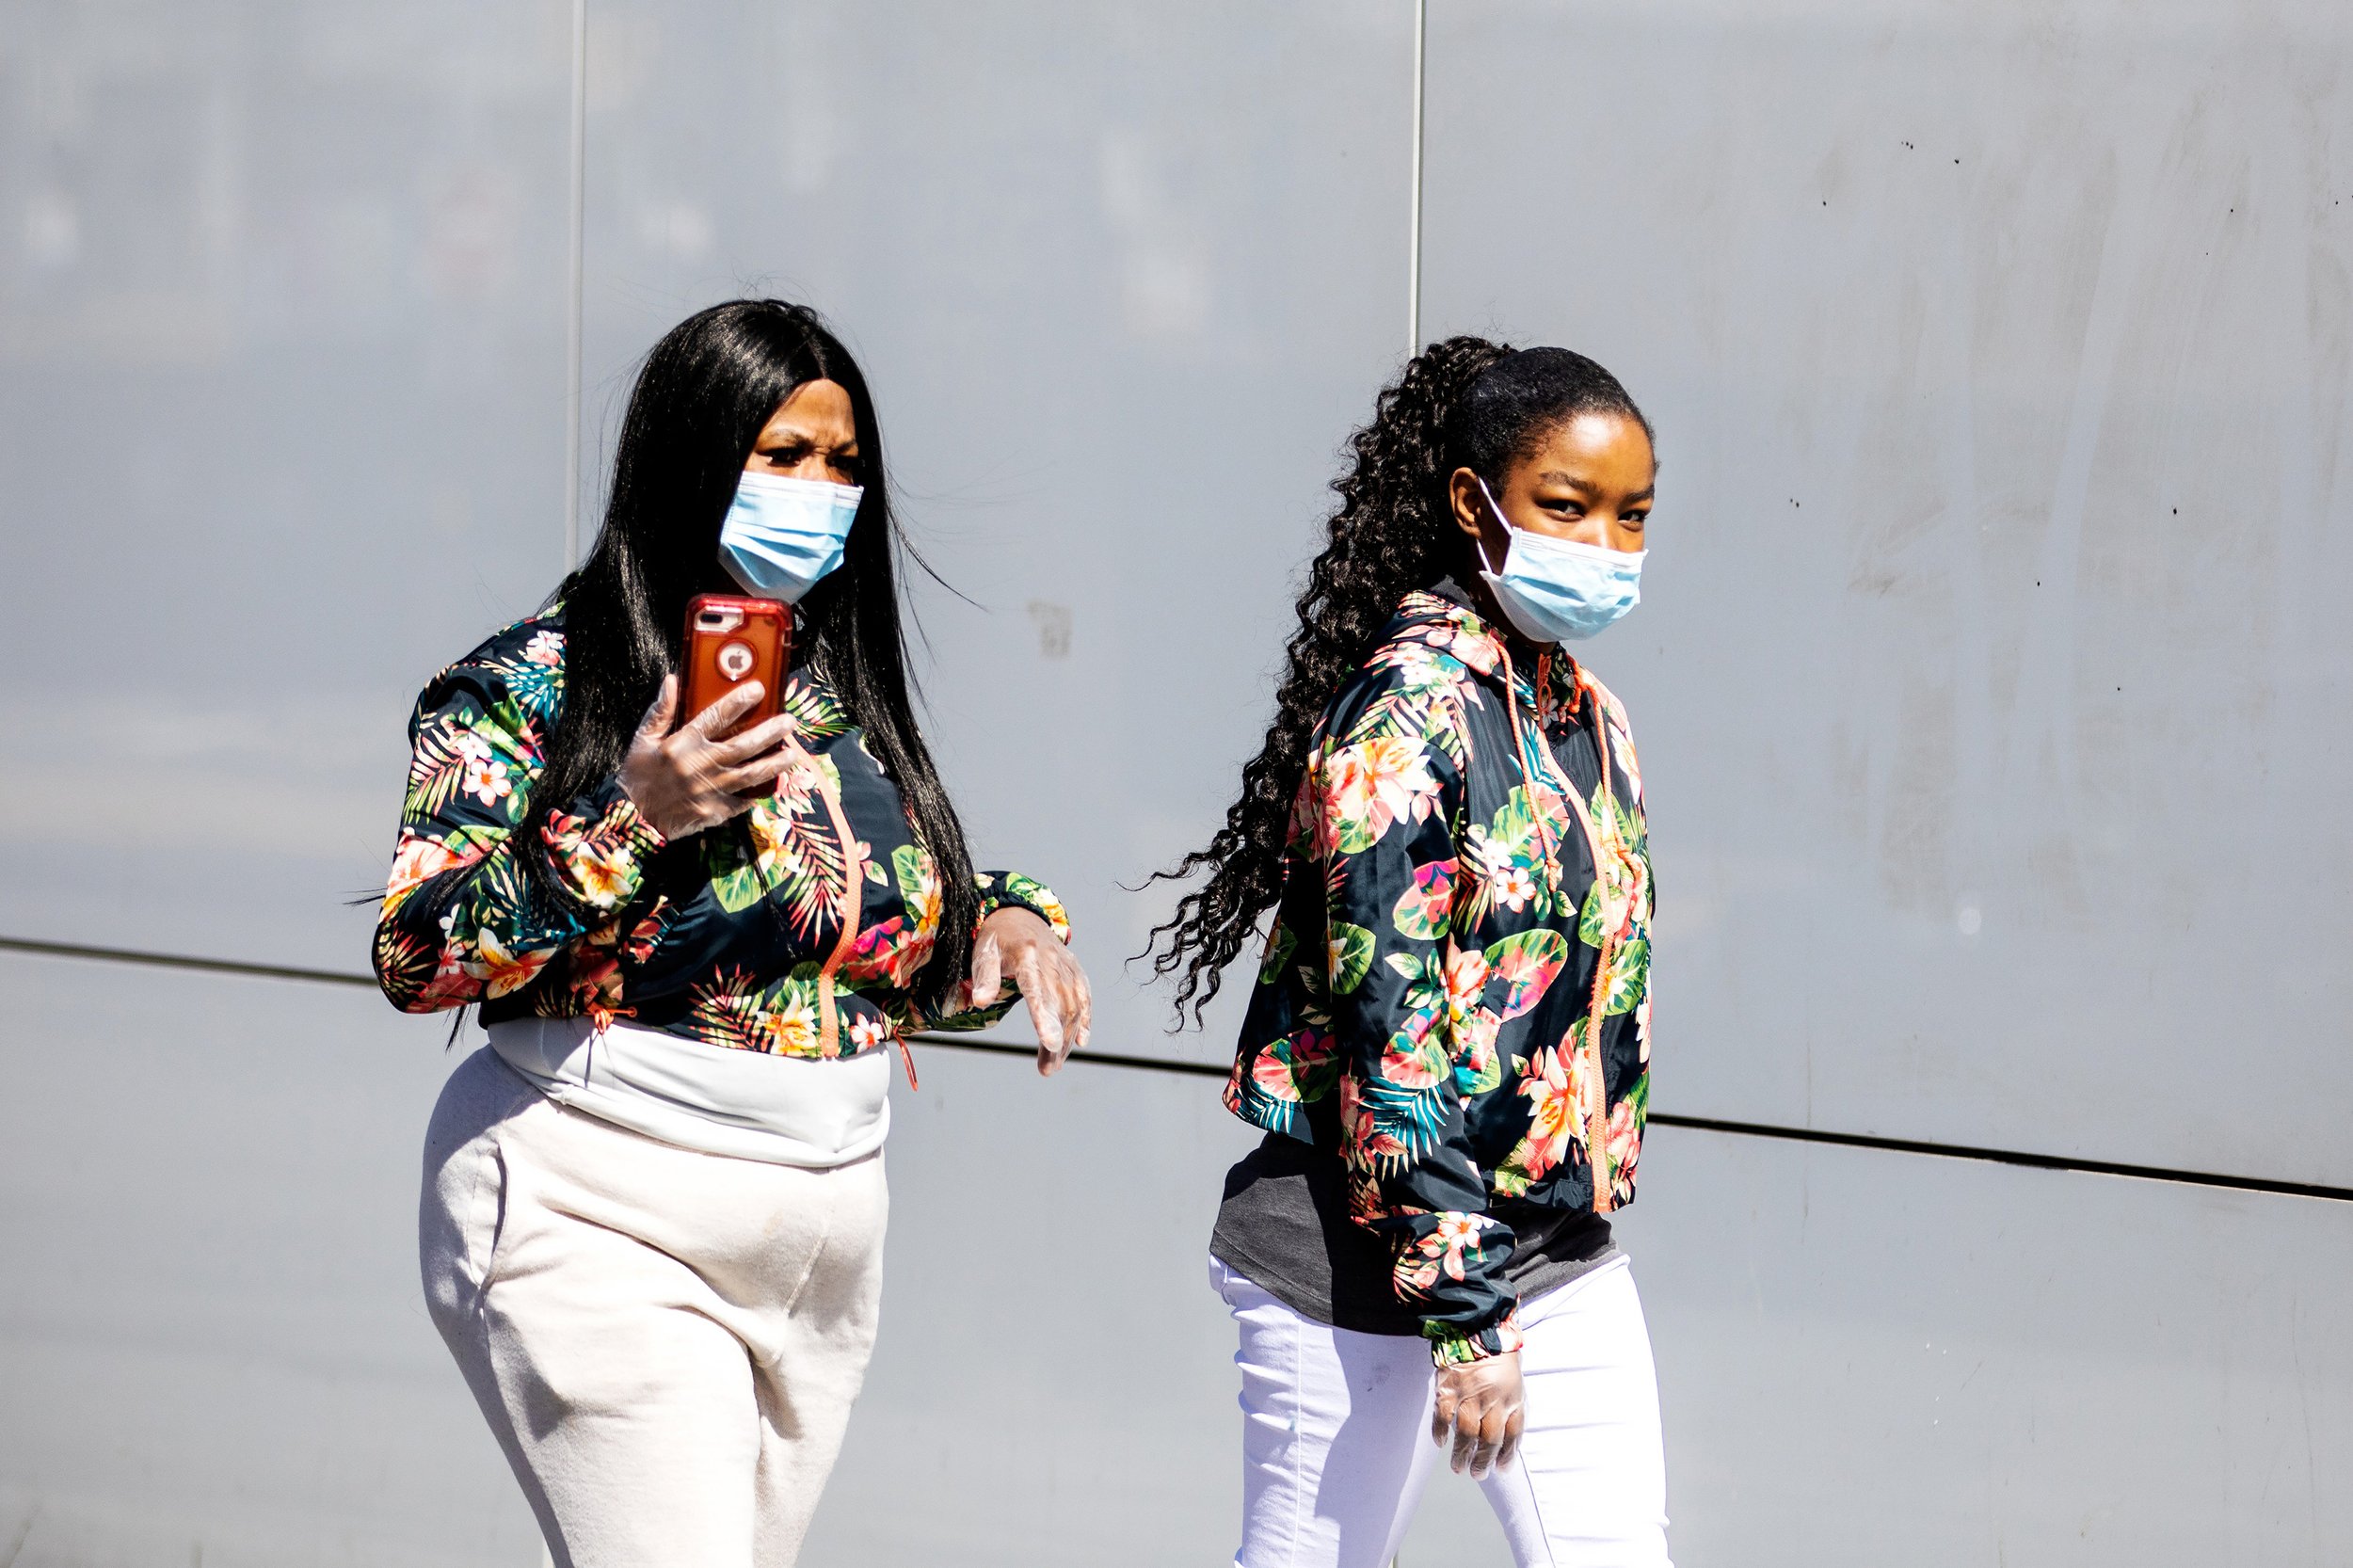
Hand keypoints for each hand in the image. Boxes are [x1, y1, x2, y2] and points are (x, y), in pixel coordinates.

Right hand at [617, 675, 795, 839]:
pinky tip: (775, 783)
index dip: (738, 701)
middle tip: (790, 722)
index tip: (759, 689)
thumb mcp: (642, 741)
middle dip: (770, 732)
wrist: (633, 820)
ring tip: (793, 754)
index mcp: (682, 744)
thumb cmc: (638, 776)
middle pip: (743, 745)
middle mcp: (700, 766)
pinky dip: (760, 792)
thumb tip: (673, 680)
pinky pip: (743, 800)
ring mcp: (710, 790)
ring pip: (750, 774)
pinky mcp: (715, 811)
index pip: (715, 717)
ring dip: (775, 763)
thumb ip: (661, 711)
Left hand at [968, 907, 1091, 1075]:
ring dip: (1068, 1038)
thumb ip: (984, 977)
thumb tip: (981, 1002)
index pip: (1037, 990)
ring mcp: (1066, 965)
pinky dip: (1086, 1019)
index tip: (1050, 1043)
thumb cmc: (998, 939)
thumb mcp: (984, 952)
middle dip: (1057, 1041)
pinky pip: (1085, 996)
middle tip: (1047, 1069)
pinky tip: (1081, 1041)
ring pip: (1074, 1006)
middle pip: (1059, 1005)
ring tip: (1054, 1063)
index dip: (1044, 1017)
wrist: (1020, 915)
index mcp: (1027, 956)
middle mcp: (1052, 960)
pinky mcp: (1075, 969)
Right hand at [1432, 1351, 1524, 1477]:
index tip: (1501, 1469)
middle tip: (1477, 1475)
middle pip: (1489, 1440)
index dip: (1507, 1455)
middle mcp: (1492, 1400)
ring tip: (1458, 1468)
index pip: (1512, 1435)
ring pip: (1466, 1435)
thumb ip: (1511, 1407)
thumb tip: (1506, 1437)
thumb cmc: (1498, 1356)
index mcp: (1512, 1398)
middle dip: (1483, 1462)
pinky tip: (1440, 1442)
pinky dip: (1440, 1432)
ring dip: (1462, 1455)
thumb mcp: (1515, 1381)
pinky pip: (1443, 1416)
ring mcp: (1469, 1395)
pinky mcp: (1448, 1388)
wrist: (1477, 1326)